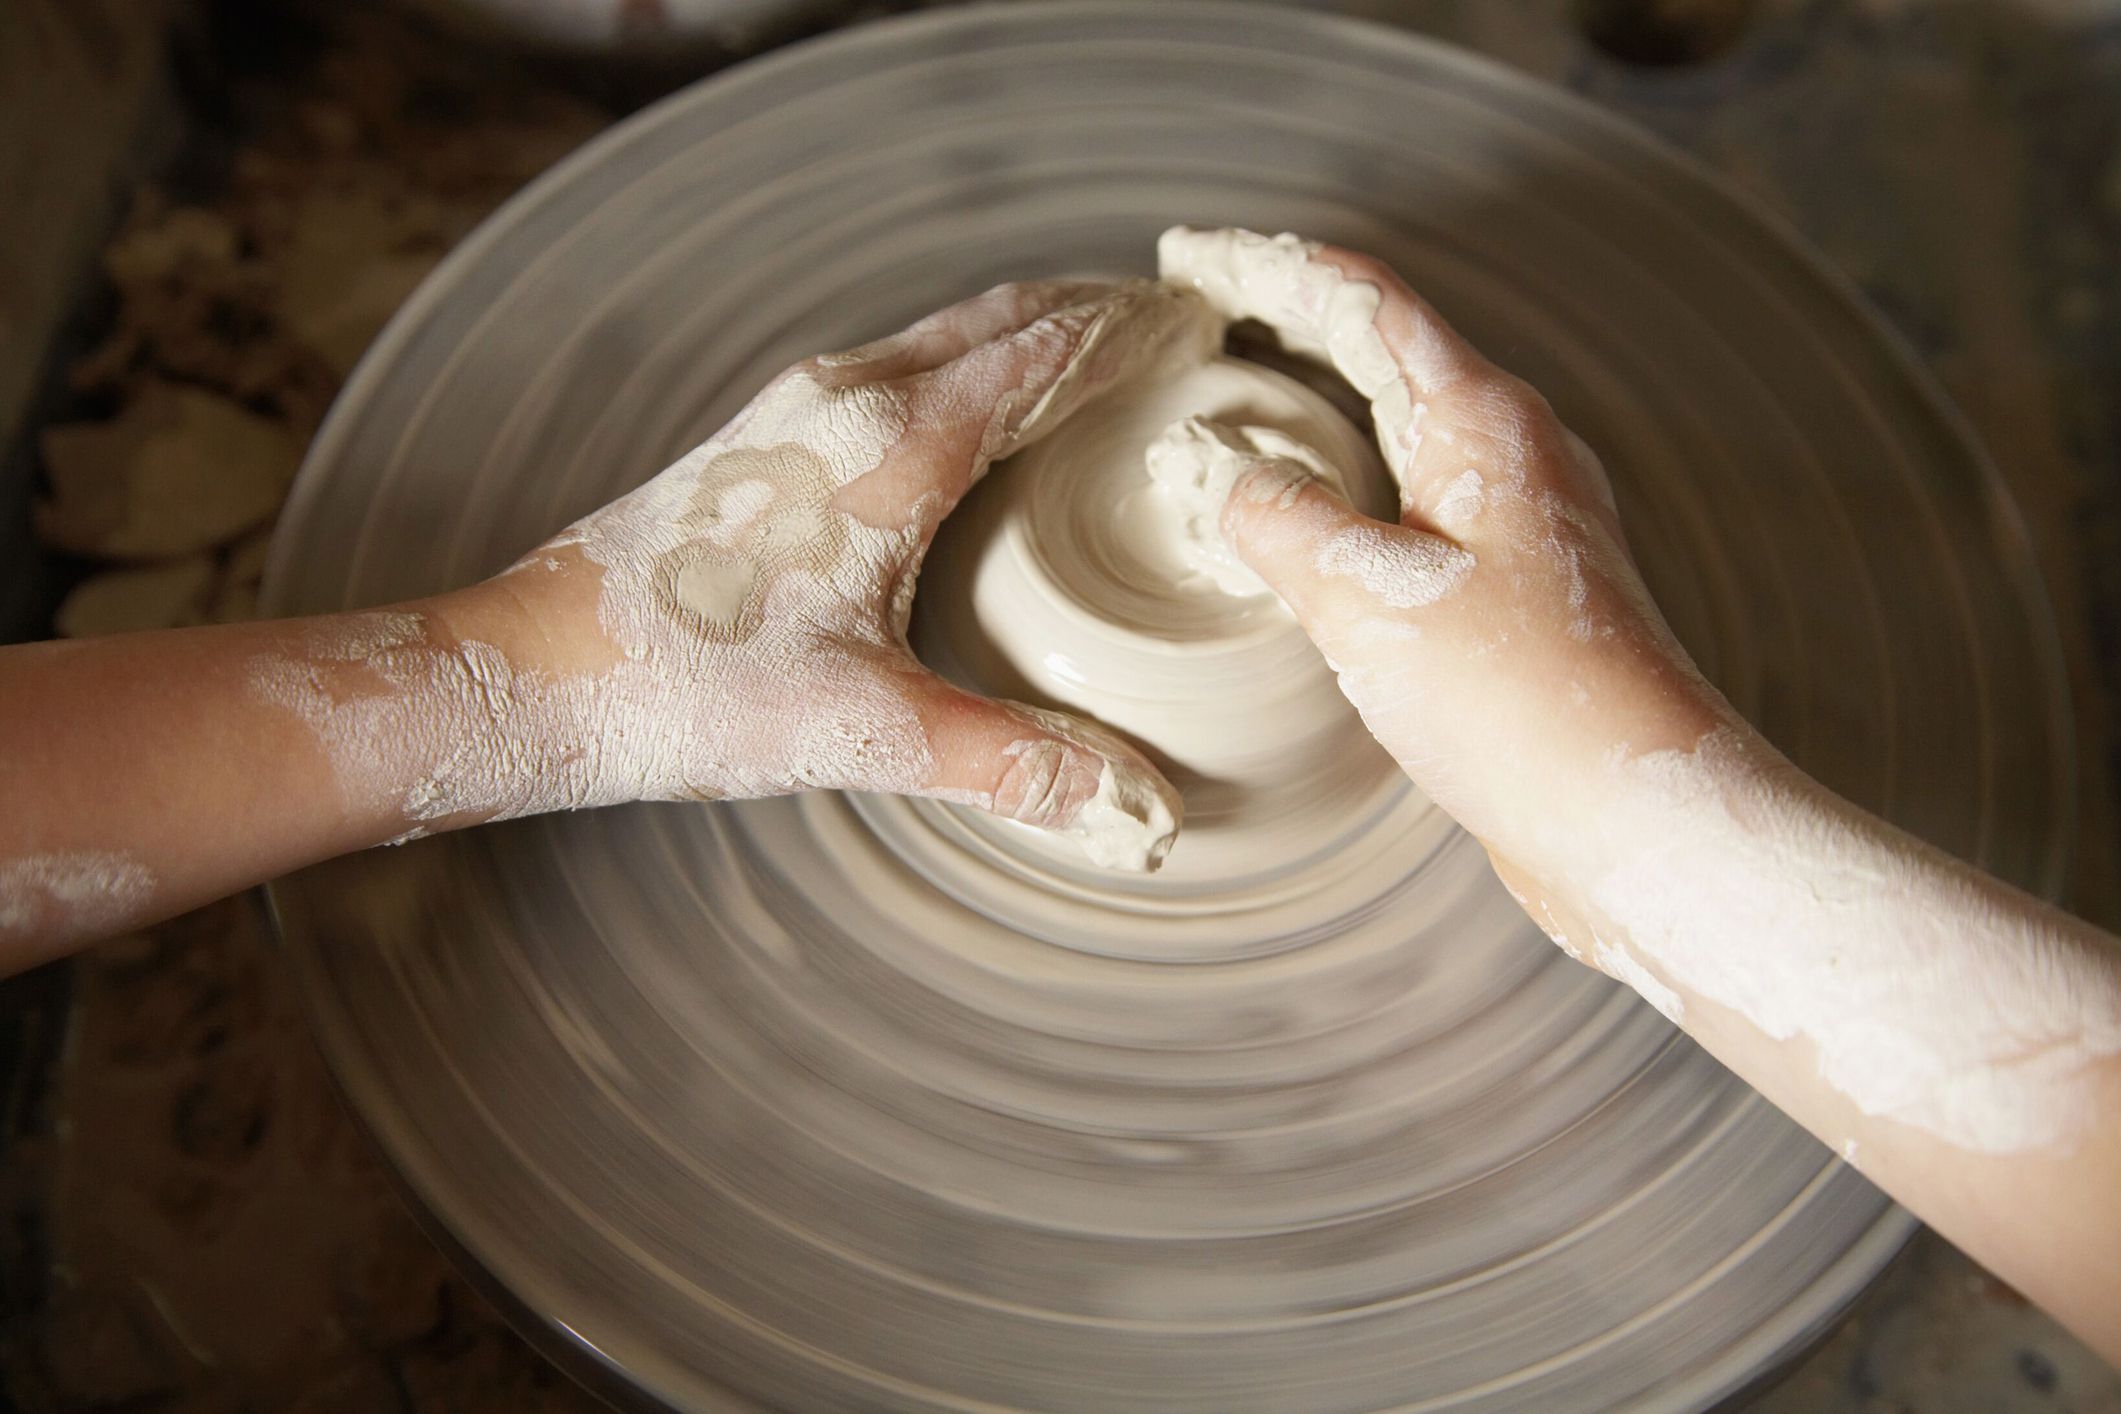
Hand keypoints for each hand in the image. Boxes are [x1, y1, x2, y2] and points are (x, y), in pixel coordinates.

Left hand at [472, 279, 1220, 867]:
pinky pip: (896, 369)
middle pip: (999, 320)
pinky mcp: (761, 441)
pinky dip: (966, 365)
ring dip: (1027, 333)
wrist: (527, 672)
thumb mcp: (865, 731)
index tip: (1204, 329)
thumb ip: (1008, 761)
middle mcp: (844, 400)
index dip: (1133, 336)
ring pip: (942, 337)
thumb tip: (1133, 807)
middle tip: (1172, 327)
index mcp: (892, 445)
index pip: (1046, 353)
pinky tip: (975, 419)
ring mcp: (794, 411)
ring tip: (1096, 356)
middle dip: (1095, 315)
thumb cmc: (683, 690)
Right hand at [1155, 227, 1739, 886]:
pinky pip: (1408, 503)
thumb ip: (1278, 519)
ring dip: (1315, 402)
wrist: (1633, 820)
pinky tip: (1301, 519)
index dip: (1270, 271)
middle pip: (1384, 351)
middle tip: (1197, 307)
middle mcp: (1512, 453)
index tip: (1189, 259)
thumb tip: (1220, 474)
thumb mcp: (1366, 599)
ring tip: (1234, 397)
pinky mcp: (1512, 593)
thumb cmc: (1520, 701)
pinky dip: (1341, 482)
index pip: (1364, 303)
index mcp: (1485, 422)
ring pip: (1397, 428)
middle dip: (1287, 321)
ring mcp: (1517, 523)